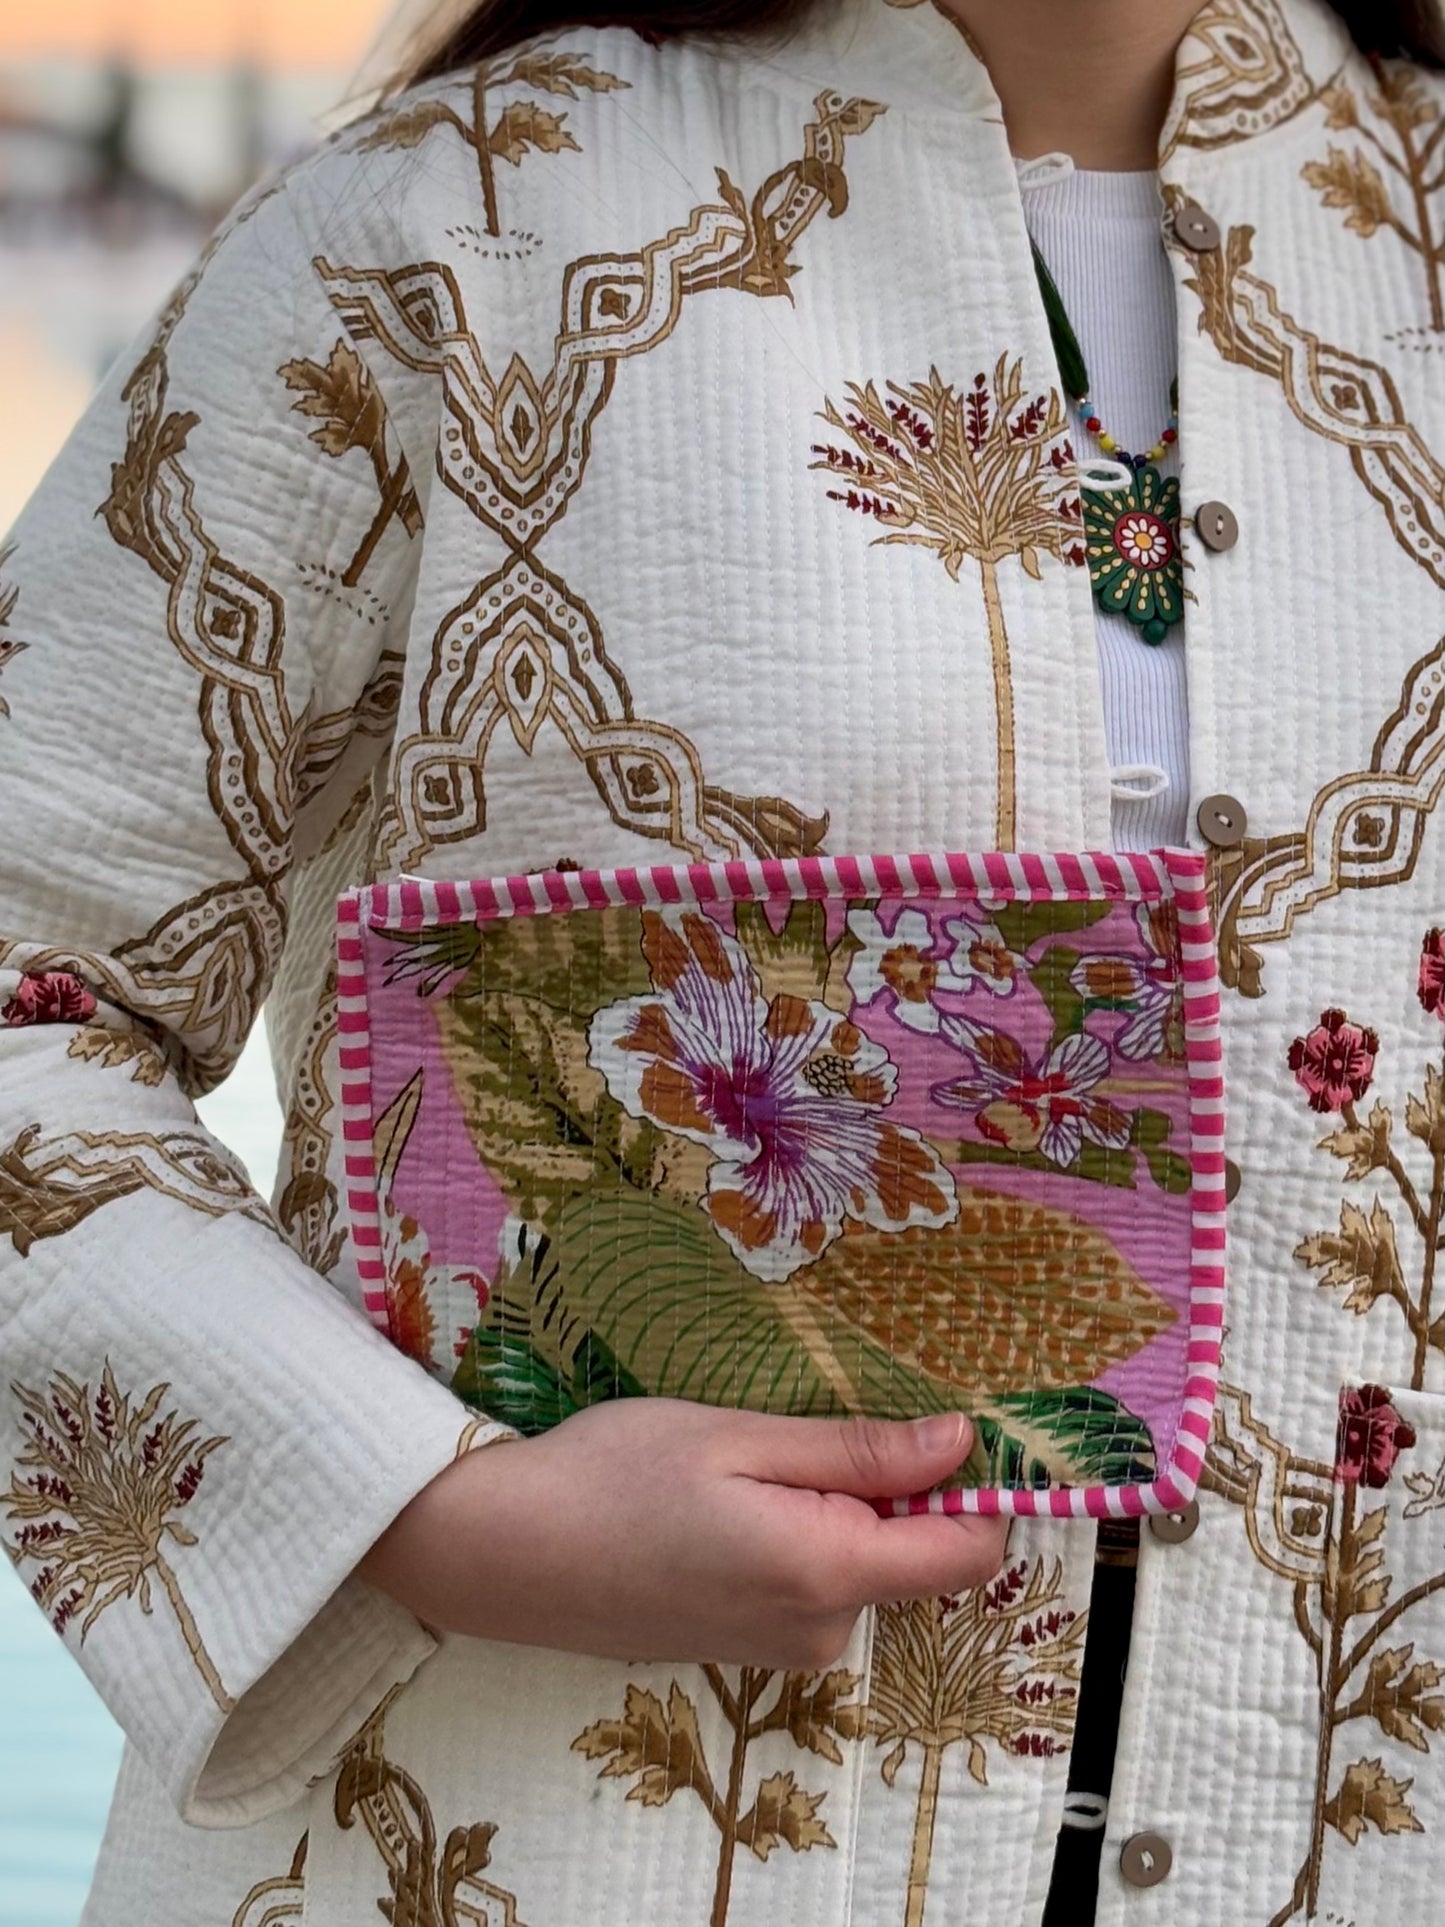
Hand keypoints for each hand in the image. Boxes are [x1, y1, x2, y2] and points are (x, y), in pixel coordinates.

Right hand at [359, 1398, 1008, 1669]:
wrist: (503, 1555)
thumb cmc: (614, 1475)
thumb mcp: (738, 1437)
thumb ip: (857, 1451)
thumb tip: (961, 1443)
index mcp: (829, 1571)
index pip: (970, 1553)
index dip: (973, 1487)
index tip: (930, 1428)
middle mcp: (822, 1631)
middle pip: (916, 1555)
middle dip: (883, 1488)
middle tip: (790, 1435)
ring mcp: (784, 1650)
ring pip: (862, 1565)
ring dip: (831, 1510)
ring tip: (740, 1468)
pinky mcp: (751, 1650)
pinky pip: (816, 1588)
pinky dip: (796, 1540)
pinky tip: (719, 1509)